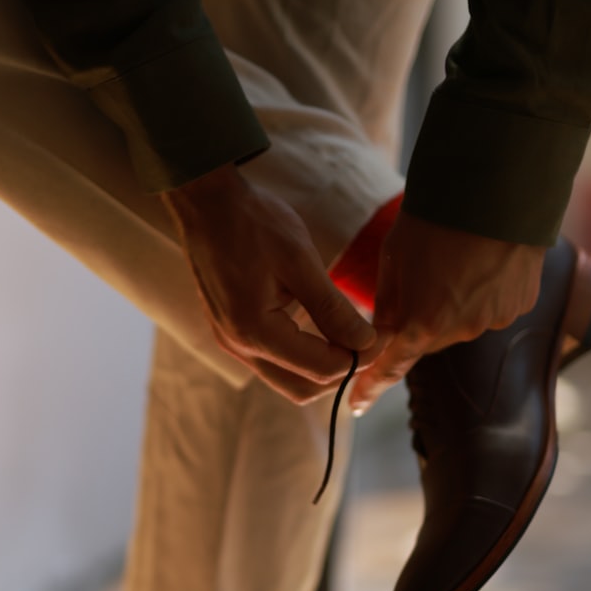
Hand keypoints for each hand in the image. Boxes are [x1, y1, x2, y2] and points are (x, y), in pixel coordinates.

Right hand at [163, 164, 377, 403]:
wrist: (205, 202)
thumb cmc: (253, 222)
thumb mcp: (300, 261)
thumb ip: (332, 309)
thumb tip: (366, 343)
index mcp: (255, 332)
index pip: (321, 368)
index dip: (360, 356)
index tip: (385, 332)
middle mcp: (239, 346)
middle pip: (303, 389)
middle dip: (342, 371)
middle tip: (371, 341)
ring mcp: (232, 341)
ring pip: (288, 379)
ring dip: (323, 365)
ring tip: (353, 336)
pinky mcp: (232, 331)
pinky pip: (274, 360)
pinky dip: (304, 353)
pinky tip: (324, 327)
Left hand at [349, 208, 546, 412]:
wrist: (496, 187)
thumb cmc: (434, 217)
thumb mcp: (393, 257)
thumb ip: (387, 302)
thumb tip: (381, 330)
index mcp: (421, 322)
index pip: (391, 367)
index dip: (372, 385)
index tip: (357, 404)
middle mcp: (460, 331)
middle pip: (427, 341)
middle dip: (416, 322)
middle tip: (417, 281)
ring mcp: (494, 319)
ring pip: (459, 325)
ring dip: (450, 305)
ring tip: (452, 263)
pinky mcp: (519, 305)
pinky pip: (490, 309)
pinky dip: (480, 294)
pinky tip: (479, 262)